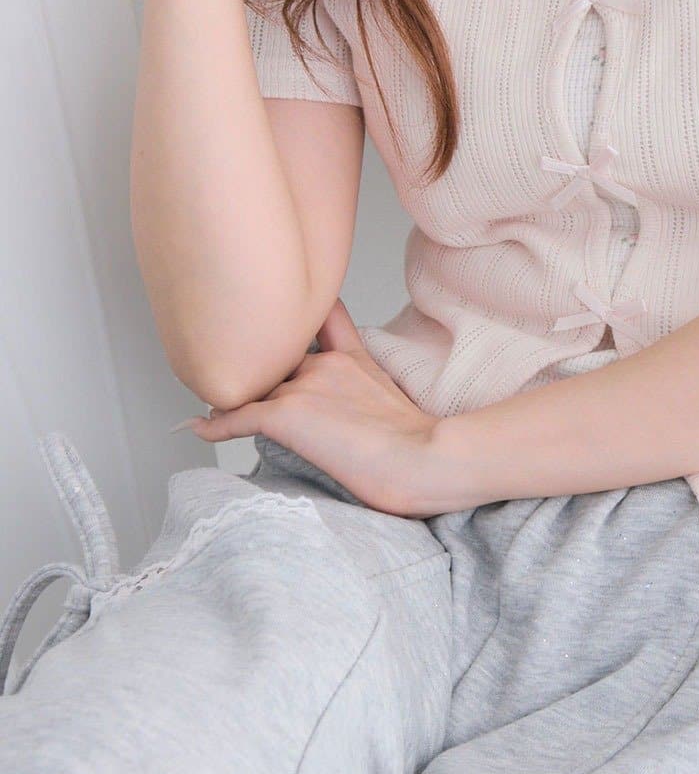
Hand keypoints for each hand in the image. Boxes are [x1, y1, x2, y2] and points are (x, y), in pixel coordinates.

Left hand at [176, 300, 455, 517]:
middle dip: (257, 365)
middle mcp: (324, 362)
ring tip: (214, 402)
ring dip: (235, 394)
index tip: (276, 317)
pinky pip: (237, 417)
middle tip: (232, 370)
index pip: (320, 316)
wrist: (423, 457)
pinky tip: (201, 427)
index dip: (296, 318)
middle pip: (276, 357)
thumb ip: (367, 390)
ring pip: (254, 385)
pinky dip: (216, 424)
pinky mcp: (287, 415)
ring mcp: (305, 386)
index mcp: (352, 357)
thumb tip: (353, 417)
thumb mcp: (396, 400)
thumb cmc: (416, 442)